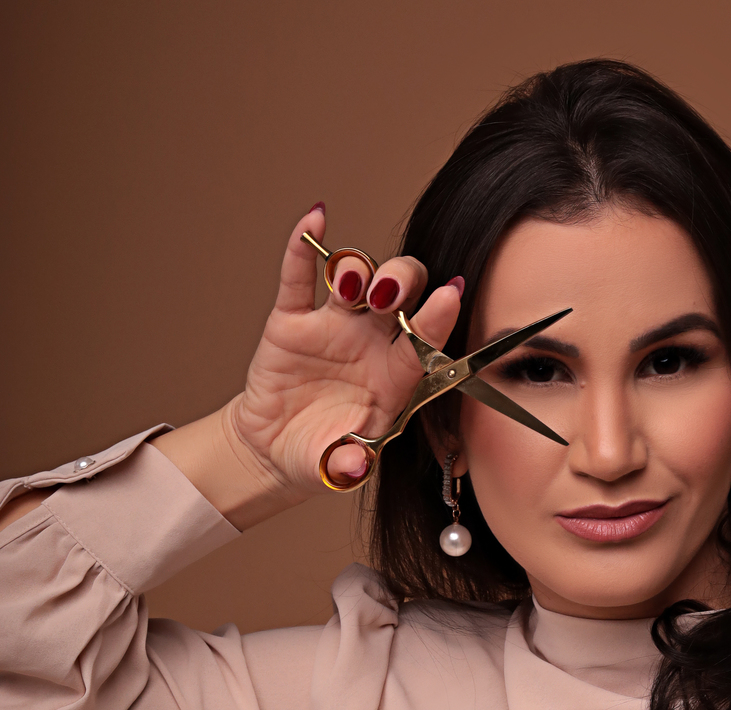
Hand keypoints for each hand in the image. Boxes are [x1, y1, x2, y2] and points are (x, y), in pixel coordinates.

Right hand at [229, 203, 462, 492]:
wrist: (277, 451)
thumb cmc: (323, 456)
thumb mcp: (339, 468)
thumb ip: (351, 463)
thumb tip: (355, 466)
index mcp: (396, 376)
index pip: (423, 339)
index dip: (437, 317)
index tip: (451, 294)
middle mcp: (372, 342)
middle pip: (400, 291)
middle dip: (400, 282)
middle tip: (388, 296)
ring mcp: (333, 326)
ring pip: (356, 277)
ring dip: (359, 271)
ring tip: (352, 289)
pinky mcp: (292, 320)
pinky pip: (299, 276)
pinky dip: (304, 245)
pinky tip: (316, 218)